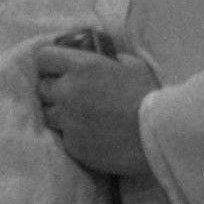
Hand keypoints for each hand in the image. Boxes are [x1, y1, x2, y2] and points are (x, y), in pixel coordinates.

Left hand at [33, 43, 156, 175]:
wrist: (161, 136)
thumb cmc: (151, 96)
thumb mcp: (132, 65)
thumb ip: (110, 59)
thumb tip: (104, 58)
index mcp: (81, 66)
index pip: (43, 58)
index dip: (50, 64)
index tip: (58, 69)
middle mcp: (68, 91)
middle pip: (42, 87)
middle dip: (54, 89)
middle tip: (71, 95)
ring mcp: (68, 120)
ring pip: (48, 114)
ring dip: (59, 114)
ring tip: (80, 117)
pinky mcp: (72, 144)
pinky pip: (63, 136)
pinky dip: (73, 135)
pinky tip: (91, 135)